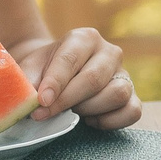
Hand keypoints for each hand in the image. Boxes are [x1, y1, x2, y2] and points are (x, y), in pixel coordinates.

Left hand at [12, 28, 140, 128]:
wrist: (61, 74)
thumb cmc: (45, 71)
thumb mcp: (31, 69)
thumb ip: (27, 82)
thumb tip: (28, 101)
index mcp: (83, 38)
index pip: (70, 59)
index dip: (55, 82)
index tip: (41, 101)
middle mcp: (109, 52)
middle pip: (93, 79)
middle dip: (67, 100)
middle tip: (45, 114)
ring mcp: (124, 74)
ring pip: (117, 94)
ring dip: (89, 110)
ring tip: (72, 111)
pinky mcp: (133, 95)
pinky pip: (132, 111)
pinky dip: (110, 121)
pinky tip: (91, 120)